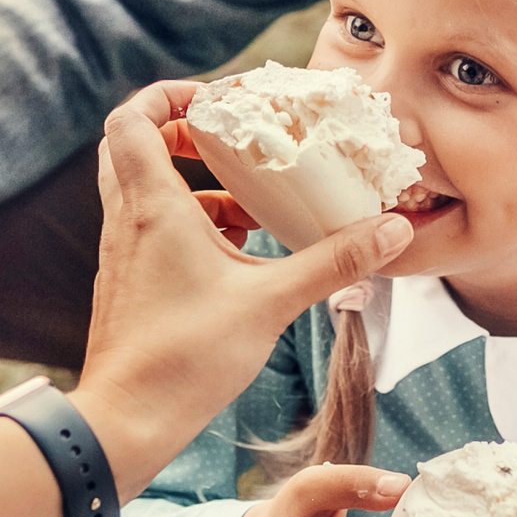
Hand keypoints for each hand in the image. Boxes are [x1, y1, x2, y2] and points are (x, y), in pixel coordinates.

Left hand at [66, 82, 413, 501]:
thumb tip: (393, 231)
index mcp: (152, 208)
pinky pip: (154, 231)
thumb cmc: (184, 359)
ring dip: (194, 183)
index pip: (131, 119)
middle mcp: (128, 222)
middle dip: (182, 133)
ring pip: (146, 191)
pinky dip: (191, 224)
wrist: (127, 422)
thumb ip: (334, 262)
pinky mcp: (131, 285)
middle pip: (133, 146)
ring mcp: (124, 255)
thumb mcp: (272, 302)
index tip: (215, 99)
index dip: (166, 94)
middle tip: (232, 138)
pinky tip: (239, 252)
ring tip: (251, 199)